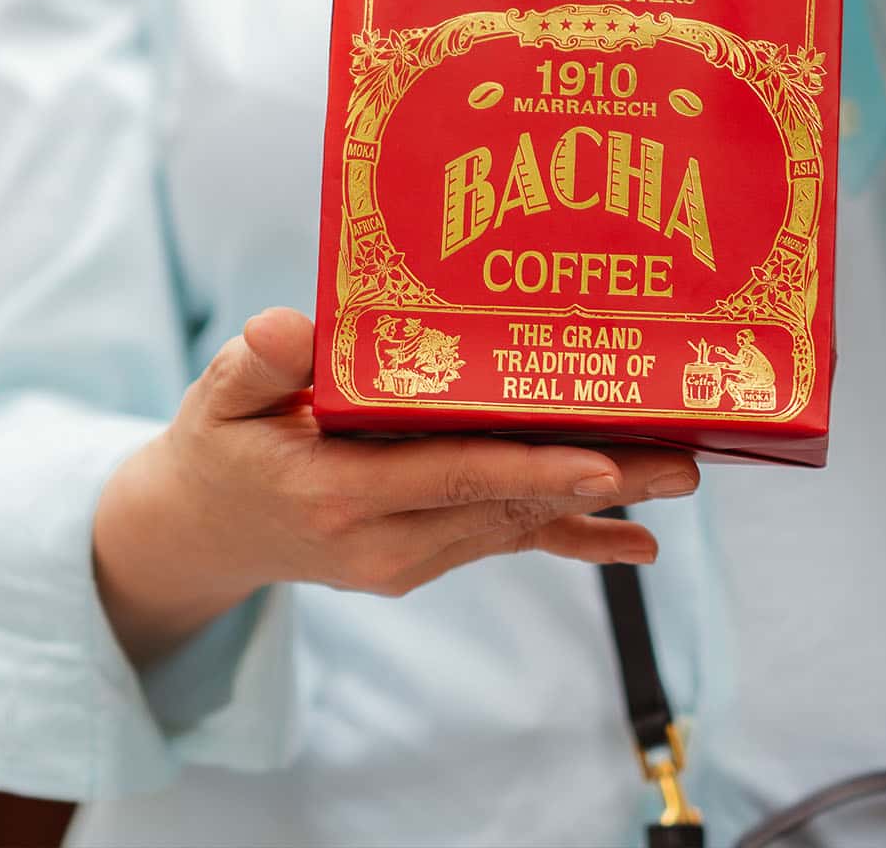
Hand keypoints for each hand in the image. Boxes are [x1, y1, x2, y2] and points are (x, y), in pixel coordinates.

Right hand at [93, 309, 698, 664]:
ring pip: (519, 521)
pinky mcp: (424, 555)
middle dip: (600, 483)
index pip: (453, 477)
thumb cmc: (222, 441)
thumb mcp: (220, 393)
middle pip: (508, 503)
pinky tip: (638, 545)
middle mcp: (384, 538)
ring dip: (601, 500)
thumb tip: (287, 328)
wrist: (203, 531)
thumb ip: (256, 361)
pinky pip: (508, 541)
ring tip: (681, 473)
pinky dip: (574, 543)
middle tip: (682, 462)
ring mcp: (408, 556)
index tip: (603, 461)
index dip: (532, 469)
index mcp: (338, 492)